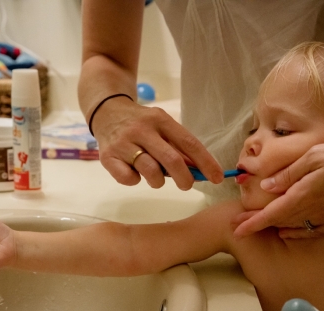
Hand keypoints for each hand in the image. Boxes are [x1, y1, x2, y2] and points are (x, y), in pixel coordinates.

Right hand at [91, 97, 223, 189]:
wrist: (106, 112)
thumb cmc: (141, 124)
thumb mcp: (161, 127)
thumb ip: (178, 147)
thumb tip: (201, 171)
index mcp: (161, 120)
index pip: (189, 143)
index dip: (206, 162)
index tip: (218, 178)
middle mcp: (142, 130)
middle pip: (172, 160)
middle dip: (185, 178)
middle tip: (187, 185)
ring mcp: (124, 143)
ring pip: (150, 171)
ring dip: (158, 181)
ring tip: (156, 177)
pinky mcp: (108, 157)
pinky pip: (128, 179)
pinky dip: (135, 180)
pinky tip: (133, 172)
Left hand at [233, 132, 323, 237]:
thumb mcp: (315, 156)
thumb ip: (289, 174)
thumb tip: (266, 187)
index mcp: (305, 196)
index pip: (272, 214)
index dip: (252, 223)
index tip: (235, 229)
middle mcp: (316, 213)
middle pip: (281, 222)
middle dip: (260, 223)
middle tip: (242, 222)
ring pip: (297, 229)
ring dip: (278, 227)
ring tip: (263, 224)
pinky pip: (315, 233)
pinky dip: (299, 233)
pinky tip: (292, 230)